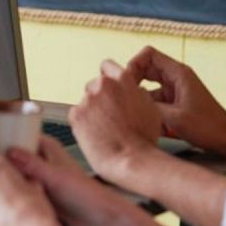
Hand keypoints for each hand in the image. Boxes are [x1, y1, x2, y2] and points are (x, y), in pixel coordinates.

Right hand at [7, 136, 128, 225]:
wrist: (96, 217)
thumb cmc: (84, 193)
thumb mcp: (55, 177)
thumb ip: (33, 165)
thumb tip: (9, 151)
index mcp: (46, 145)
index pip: (15, 132)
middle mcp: (40, 156)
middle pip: (10, 151)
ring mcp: (38, 173)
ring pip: (12, 169)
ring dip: (1, 174)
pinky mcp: (37, 189)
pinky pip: (17, 184)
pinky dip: (8, 187)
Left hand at [69, 59, 162, 184]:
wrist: (131, 159)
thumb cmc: (143, 138)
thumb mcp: (149, 106)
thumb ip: (135, 92)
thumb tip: (129, 91)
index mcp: (122, 80)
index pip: (107, 66)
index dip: (108, 78)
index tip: (107, 86)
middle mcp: (102, 86)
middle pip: (94, 85)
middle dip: (100, 98)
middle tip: (108, 116)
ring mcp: (87, 100)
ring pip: (85, 102)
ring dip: (91, 112)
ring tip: (104, 130)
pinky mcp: (76, 115)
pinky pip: (76, 115)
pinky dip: (82, 123)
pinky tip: (95, 134)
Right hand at [125, 46, 225, 157]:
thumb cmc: (206, 127)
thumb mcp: (174, 118)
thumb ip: (149, 105)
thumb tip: (128, 99)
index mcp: (178, 73)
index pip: (148, 54)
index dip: (134, 64)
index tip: (127, 83)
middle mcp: (176, 77)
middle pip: (145, 68)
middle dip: (133, 81)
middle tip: (124, 98)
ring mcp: (176, 89)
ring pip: (149, 85)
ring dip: (141, 97)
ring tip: (134, 113)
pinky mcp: (176, 101)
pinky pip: (155, 98)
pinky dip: (149, 107)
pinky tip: (148, 123)